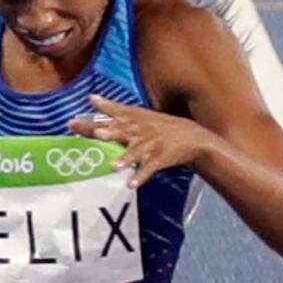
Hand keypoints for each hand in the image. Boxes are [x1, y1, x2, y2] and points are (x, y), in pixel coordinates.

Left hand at [72, 98, 217, 185]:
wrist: (192, 137)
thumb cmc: (157, 126)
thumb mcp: (138, 115)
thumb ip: (112, 110)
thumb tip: (90, 98)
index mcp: (133, 118)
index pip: (116, 111)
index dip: (104, 106)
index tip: (92, 100)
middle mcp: (140, 129)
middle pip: (123, 131)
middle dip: (110, 133)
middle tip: (97, 134)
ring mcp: (150, 144)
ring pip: (136, 151)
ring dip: (125, 158)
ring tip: (114, 166)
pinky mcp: (159, 158)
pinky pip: (147, 169)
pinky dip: (139, 177)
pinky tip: (131, 184)